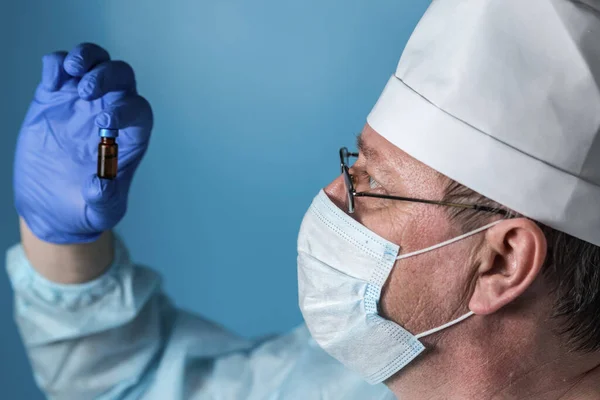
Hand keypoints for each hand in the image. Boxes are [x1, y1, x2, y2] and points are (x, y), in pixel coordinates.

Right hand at [14, 43, 152, 243]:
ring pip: (96, 62)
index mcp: (130, 136)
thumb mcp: (99, 211)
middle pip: (121, 77)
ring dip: (86, 57)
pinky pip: (60, 66)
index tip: (105, 122)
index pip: (139, 111)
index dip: (126, 110)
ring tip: (72, 70)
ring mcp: (83, 101)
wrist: (52, 203)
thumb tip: (100, 183)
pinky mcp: (54, 96)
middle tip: (86, 92)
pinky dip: (56, 63)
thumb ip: (104, 199)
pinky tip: (51, 81)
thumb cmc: (86, 207)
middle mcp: (111, 112)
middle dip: (108, 76)